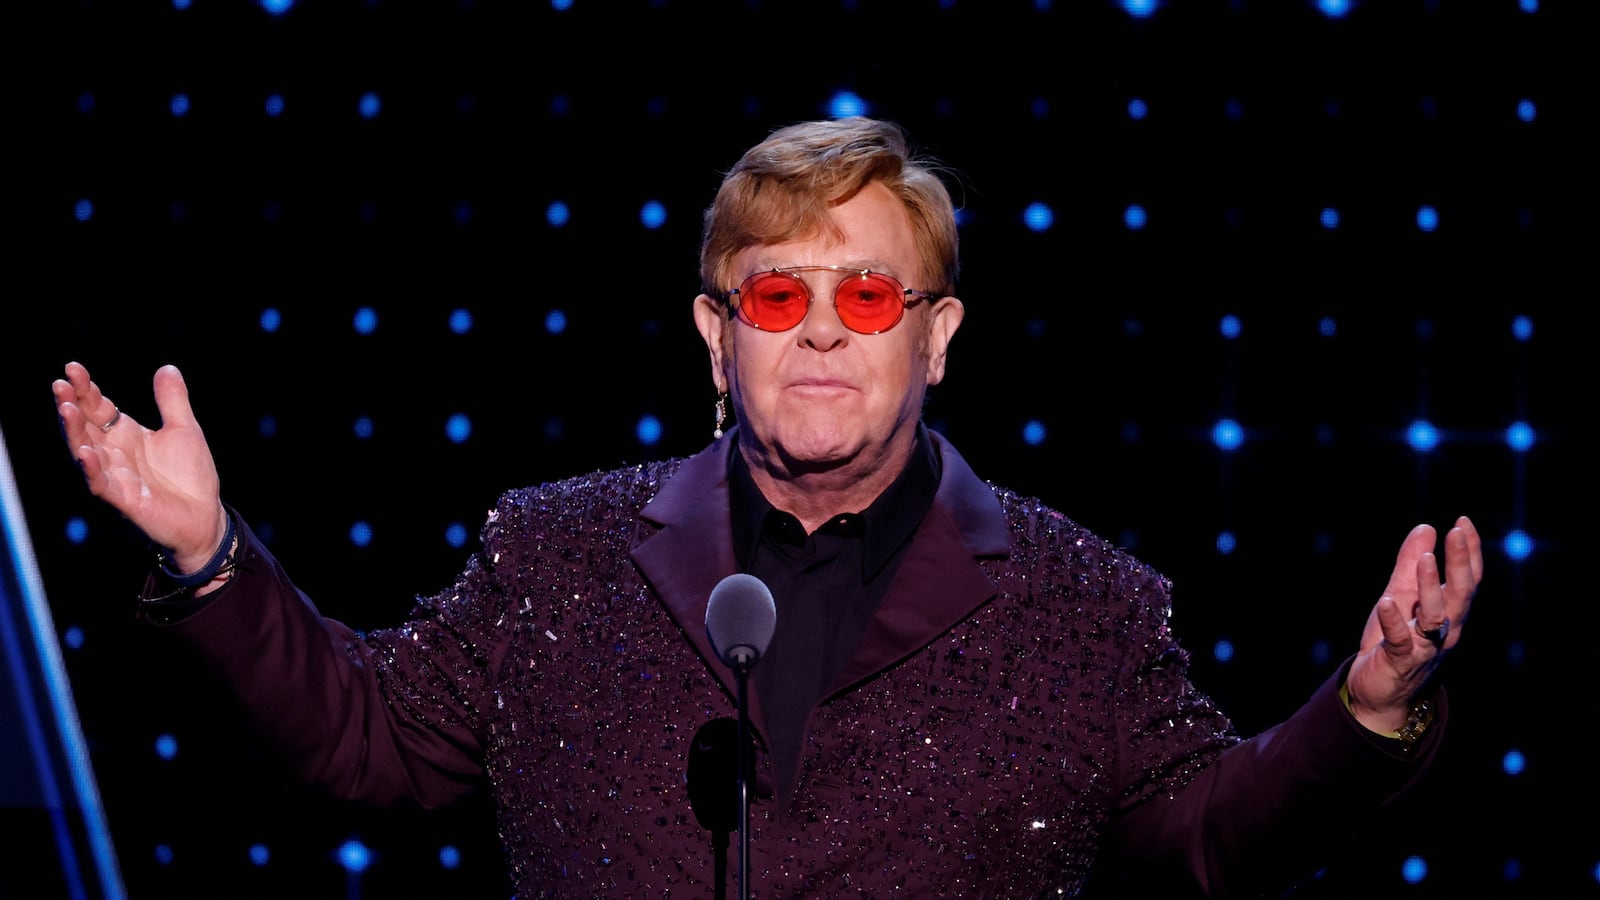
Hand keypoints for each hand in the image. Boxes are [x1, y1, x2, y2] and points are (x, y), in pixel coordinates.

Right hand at [52, 361, 228, 569]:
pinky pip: (100, 483)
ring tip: (66, 408)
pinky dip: (91, 468)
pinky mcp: (122, 499)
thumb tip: (167, 367)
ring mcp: (115, 476)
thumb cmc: (190, 476)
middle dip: (71, 404)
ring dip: (74, 431)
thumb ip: (173, 401)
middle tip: (61, 383)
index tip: (73, 367)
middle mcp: (113, 453)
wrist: (205, 517)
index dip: (86, 388)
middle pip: (85, 425)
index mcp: (125, 434)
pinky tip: (85, 452)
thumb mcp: (185, 430)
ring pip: (84, 451)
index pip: (98, 407)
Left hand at [1345, 516, 1482, 732]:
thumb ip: (1410, 563)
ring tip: (1424, 559)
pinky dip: (1394, 621)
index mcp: (1449, 613)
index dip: (1469, 552)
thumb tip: (1426, 527)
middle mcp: (1445, 630)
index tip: (1463, 522)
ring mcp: (1425, 647)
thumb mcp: (1400, 594)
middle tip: (1456, 532)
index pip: (1467, 580)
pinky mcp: (1401, 661)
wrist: (1378, 690)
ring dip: (1430, 587)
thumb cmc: (1392, 640)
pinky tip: (1386, 602)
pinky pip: (1401, 640)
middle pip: (1460, 595)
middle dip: (1460, 563)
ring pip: (1437, 617)